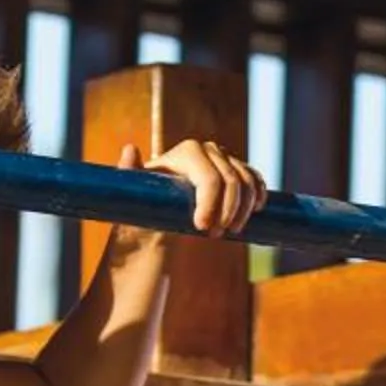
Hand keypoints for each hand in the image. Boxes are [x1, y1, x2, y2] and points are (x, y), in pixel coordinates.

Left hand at [118, 137, 265, 236]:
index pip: (210, 177)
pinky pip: (255, 180)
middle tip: (213, 236)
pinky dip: (258, 195)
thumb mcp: (131, 195)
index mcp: (186, 152)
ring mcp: (224, 159)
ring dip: (244, 209)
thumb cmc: (140, 205)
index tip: (202, 229)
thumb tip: (130, 149)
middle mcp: (208, 150)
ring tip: (229, 231)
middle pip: (232, 181)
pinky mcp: (235, 170)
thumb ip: (127, 172)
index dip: (211, 203)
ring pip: (247, 181)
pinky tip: (256, 211)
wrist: (156, 210)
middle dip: (227, 211)